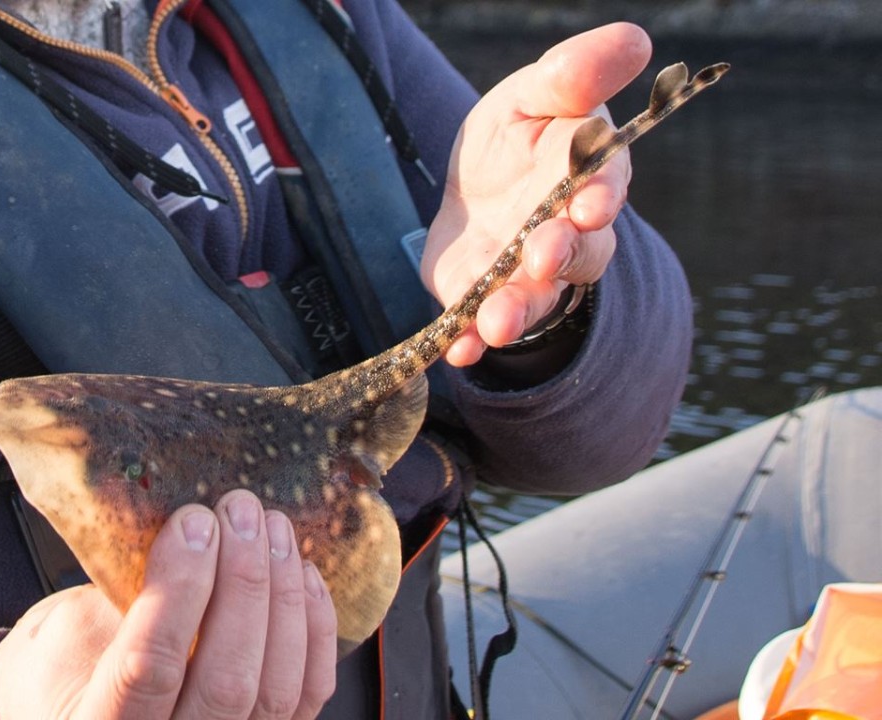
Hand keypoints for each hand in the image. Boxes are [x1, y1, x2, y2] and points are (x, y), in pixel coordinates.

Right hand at [0, 490, 337, 718]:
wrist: (78, 703)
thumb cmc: (63, 665)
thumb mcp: (63, 629)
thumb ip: (119, 596)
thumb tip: (191, 533)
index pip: (148, 669)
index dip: (179, 589)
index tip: (192, 522)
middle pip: (227, 681)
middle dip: (243, 583)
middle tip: (239, 512)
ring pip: (277, 689)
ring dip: (282, 595)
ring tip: (272, 527)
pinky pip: (309, 692)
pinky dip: (313, 627)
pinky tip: (301, 572)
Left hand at [421, 22, 650, 365]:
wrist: (475, 193)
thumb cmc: (517, 138)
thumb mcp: (533, 93)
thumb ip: (574, 74)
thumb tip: (636, 40)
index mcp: (586, 175)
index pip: (603, 186)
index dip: (599, 196)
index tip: (589, 203)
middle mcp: (568, 233)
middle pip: (578, 252)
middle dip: (560, 253)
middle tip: (542, 255)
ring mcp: (529, 275)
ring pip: (536, 299)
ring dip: (517, 311)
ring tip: (496, 322)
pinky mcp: (487, 300)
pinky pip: (483, 328)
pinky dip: (469, 341)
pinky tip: (456, 351)